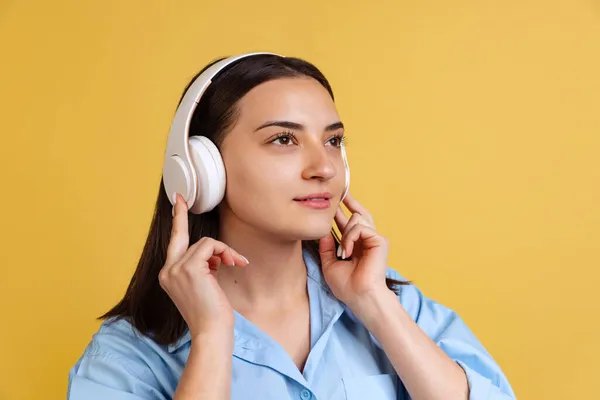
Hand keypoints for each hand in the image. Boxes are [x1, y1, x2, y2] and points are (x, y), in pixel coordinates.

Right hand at [159, 193, 248, 337]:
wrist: (212, 331)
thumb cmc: (212, 312)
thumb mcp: (203, 285)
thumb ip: (202, 267)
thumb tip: (214, 254)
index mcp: (168, 276)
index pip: (173, 243)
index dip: (175, 221)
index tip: (176, 201)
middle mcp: (167, 271)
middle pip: (184, 237)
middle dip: (181, 216)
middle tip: (180, 199)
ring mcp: (175, 269)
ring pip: (205, 243)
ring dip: (224, 252)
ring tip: (234, 265)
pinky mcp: (189, 268)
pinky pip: (211, 246)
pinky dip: (226, 252)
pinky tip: (233, 264)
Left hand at [318, 191, 389, 308]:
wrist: (360, 296)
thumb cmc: (346, 285)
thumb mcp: (329, 264)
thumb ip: (326, 246)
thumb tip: (323, 230)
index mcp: (355, 244)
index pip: (349, 221)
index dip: (342, 208)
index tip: (334, 198)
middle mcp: (366, 239)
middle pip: (359, 212)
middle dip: (348, 201)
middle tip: (339, 192)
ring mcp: (374, 239)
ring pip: (357, 218)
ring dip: (345, 233)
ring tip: (342, 252)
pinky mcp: (379, 240)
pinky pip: (360, 227)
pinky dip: (350, 238)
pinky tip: (347, 252)